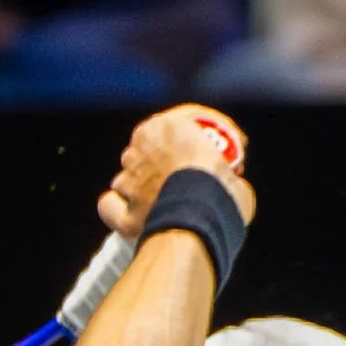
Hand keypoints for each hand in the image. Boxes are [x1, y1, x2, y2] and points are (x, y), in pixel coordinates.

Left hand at [95, 103, 254, 242]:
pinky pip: (112, 207)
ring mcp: (126, 182)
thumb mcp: (234, 171)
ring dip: (146, 186)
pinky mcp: (122, 214)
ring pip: (130, 177)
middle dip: (168, 162)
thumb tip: (226, 185)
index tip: (220, 154)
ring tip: (170, 202)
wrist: (201, 225)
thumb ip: (221, 170)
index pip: (183, 120)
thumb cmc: (221, 192)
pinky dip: (120, 210)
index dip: (204, 136)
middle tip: (194, 179)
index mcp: (164, 126)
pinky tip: (133, 214)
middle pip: (151, 149)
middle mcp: (137, 150)